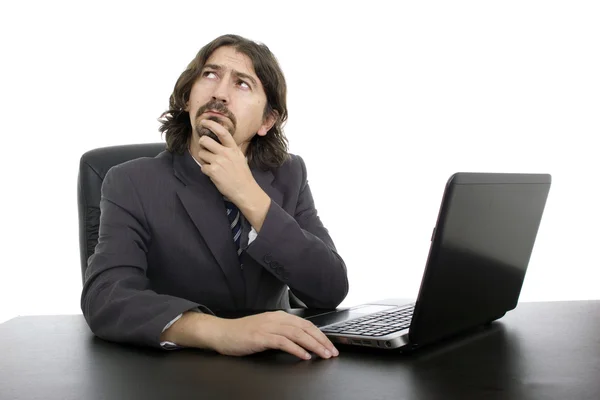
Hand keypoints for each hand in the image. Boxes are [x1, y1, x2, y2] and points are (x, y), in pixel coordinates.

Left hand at [196, 119, 270, 230]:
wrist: (245, 190)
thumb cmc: (242, 175)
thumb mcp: (240, 158)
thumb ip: (231, 149)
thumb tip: (222, 142)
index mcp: (233, 149)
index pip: (222, 132)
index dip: (212, 124)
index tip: (204, 122)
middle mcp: (225, 153)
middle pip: (205, 140)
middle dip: (202, 144)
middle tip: (205, 148)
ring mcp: (219, 162)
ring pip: (202, 154)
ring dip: (204, 159)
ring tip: (213, 165)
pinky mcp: (213, 171)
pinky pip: (202, 167)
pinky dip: (206, 171)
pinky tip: (214, 175)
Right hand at [209, 310, 338, 359]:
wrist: (221, 333)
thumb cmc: (242, 333)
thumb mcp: (266, 330)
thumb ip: (282, 333)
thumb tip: (301, 342)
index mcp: (279, 316)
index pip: (305, 324)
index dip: (320, 334)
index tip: (329, 345)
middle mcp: (275, 319)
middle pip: (304, 328)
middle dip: (321, 340)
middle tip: (331, 351)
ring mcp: (268, 327)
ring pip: (297, 334)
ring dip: (313, 345)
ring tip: (323, 354)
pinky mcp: (261, 336)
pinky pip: (283, 342)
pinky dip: (296, 349)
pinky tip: (304, 356)